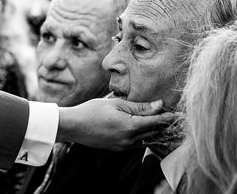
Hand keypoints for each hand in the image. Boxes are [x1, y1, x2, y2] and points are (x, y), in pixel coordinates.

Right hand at [57, 98, 175, 150]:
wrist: (73, 126)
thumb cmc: (91, 111)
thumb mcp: (115, 103)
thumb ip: (138, 106)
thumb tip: (158, 105)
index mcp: (130, 126)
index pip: (156, 122)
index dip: (168, 117)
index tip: (178, 112)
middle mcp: (130, 140)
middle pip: (154, 132)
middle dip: (164, 124)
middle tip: (173, 116)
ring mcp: (124, 146)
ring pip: (147, 139)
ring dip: (155, 131)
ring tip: (162, 122)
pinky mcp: (119, 148)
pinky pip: (138, 143)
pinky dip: (144, 135)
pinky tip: (145, 129)